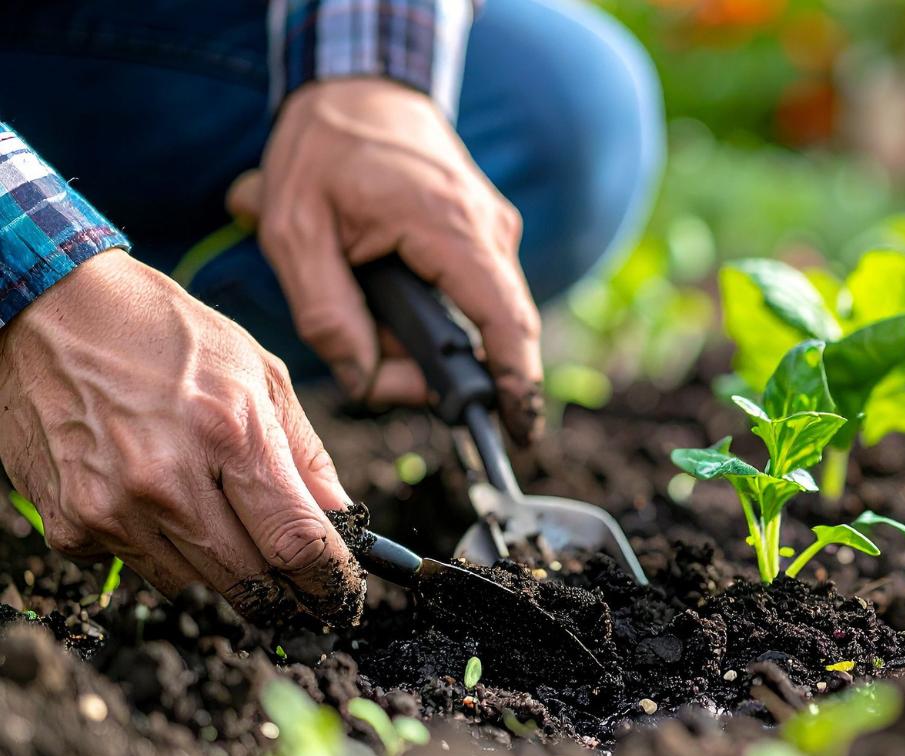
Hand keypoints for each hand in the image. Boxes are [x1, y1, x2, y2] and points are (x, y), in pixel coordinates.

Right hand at [0, 250, 364, 625]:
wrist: (52, 311)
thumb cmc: (165, 334)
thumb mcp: (260, 373)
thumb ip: (305, 454)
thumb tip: (342, 518)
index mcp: (229, 436)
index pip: (297, 543)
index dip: (329, 580)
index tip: (340, 594)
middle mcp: (167, 482)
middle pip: (249, 582)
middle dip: (282, 593)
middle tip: (298, 589)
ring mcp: (112, 509)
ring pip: (192, 586)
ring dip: (218, 570)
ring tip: (216, 519)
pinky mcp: (70, 524)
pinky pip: (135, 569)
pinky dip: (157, 551)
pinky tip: (154, 503)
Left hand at [228, 78, 543, 444]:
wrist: (360, 86)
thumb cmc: (323, 150)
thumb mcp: (295, 233)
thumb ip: (327, 316)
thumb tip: (366, 382)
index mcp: (450, 226)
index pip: (505, 323)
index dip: (515, 384)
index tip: (520, 432)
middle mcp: (490, 230)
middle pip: (488, 332)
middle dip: (434, 370)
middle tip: (374, 372)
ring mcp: (494, 231)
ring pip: (477, 317)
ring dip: (422, 336)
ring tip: (360, 306)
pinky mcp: (485, 236)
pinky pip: (471, 296)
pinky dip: (431, 313)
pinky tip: (382, 292)